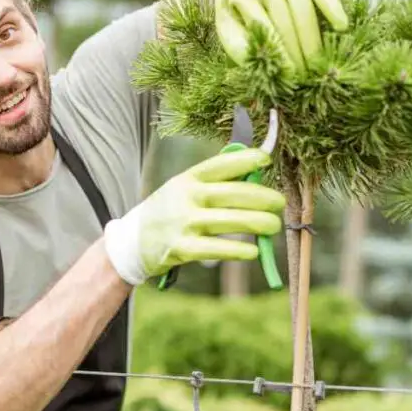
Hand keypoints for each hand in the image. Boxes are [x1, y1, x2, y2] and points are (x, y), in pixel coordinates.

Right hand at [103, 148, 285, 285]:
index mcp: (189, 178)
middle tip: (279, 203)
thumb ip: (215, 181)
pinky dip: (238, 251)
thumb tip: (256, 171)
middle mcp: (186, 197)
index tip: (266, 159)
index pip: (222, 164)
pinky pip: (216, 248)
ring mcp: (183, 223)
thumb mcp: (184, 188)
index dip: (247, 159)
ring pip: (231, 220)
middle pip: (234, 193)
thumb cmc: (169, 211)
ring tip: (273, 226)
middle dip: (264, 198)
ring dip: (259, 223)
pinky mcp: (182, 248)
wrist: (132, 241)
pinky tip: (253, 251)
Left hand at [212, 0, 347, 71]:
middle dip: (298, 52)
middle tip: (307, 76)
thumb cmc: (239, 15)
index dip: (279, 54)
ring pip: (304, 10)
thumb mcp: (230, 30)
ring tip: (319, 64)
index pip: (264, 29)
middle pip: (286, 22)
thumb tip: (259, 67)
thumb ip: (239, 48)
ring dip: (313, 40)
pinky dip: (333, 7)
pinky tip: (341, 27)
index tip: (291, 76)